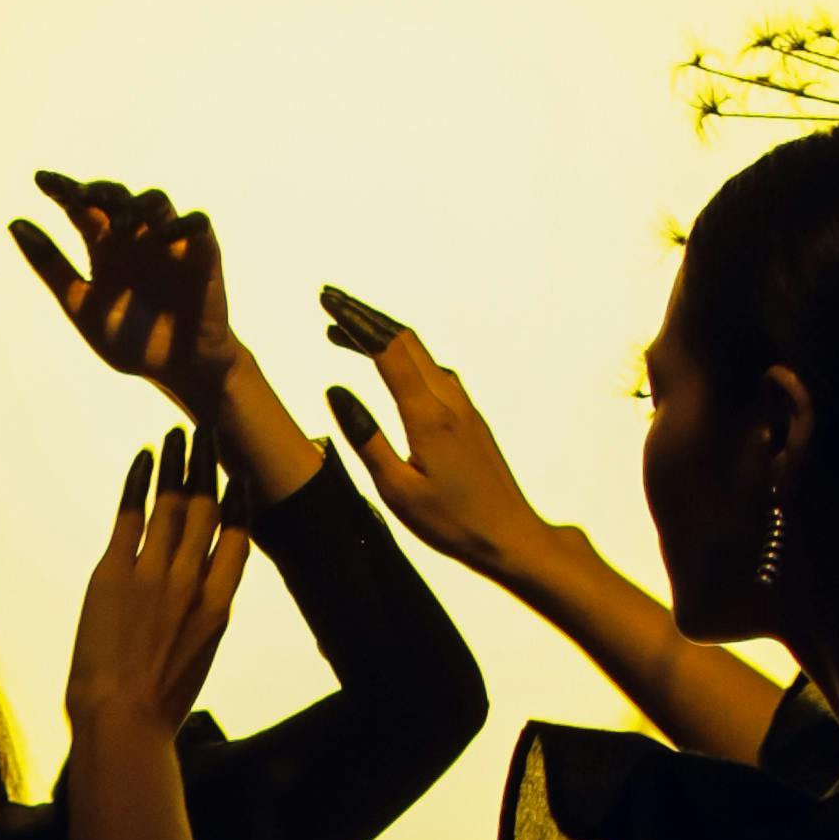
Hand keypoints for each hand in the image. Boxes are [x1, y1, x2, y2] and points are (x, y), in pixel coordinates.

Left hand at [11, 173, 242, 419]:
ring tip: (119, 225)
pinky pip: (197, 223)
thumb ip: (51, 266)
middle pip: (116, 196)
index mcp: (104, 246)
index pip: (81, 207)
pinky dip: (184, 222)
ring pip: (155, 202)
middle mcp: (135, 236)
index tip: (41, 180)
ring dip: (136, 206)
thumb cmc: (131, 342)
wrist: (178, 372)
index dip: (62, 190)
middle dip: (98, 191)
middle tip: (80, 196)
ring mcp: (168, 241)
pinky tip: (166, 233)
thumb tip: (13, 223)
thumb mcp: (81, 304)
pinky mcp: (202, 251)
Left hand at [66, 432, 250, 740]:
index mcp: (219, 607)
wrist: (123, 721)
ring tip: (179, 432)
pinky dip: (138, 481)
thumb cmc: (157, 706)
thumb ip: (201, 623)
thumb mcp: (197, 661)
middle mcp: (192, 582)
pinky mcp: (114, 574)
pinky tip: (144, 457)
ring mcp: (154, 575)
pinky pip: (130, 515)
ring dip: (177, 462)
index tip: (240, 475)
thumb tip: (200, 611)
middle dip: (209, 465)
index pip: (239, 538)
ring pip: (172, 502)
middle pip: (207, 509)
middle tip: (210, 432)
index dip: (240, 500)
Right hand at [318, 302, 572, 591]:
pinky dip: (403, 357)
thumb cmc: (452, 522)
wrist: (511, 536)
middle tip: (329, 303)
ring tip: (346, 334)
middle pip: (404, 339)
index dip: (354, 322)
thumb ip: (366, 438)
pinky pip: (433, 370)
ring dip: (383, 336)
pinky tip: (391, 367)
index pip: (386, 350)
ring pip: (420, 353)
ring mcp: (463, 405)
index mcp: (427, 415)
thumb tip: (335, 390)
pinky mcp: (469, 417)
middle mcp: (448, 399)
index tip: (327, 304)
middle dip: (365, 317)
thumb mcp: (397, 490)